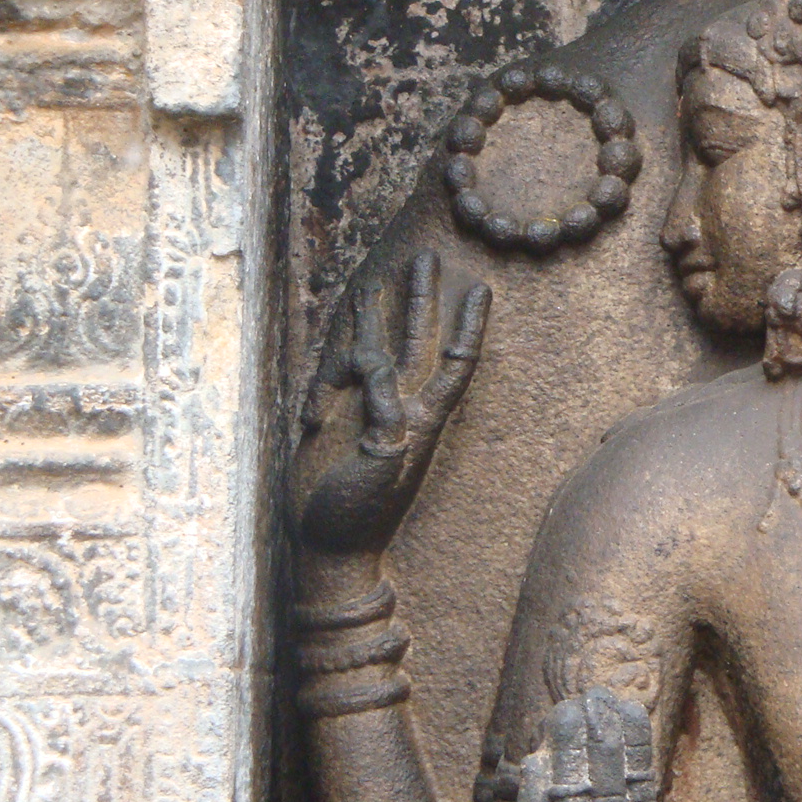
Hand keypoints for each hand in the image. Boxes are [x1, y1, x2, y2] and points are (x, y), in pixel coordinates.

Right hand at [290, 250, 490, 556]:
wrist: (324, 545)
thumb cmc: (358, 516)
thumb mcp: (382, 476)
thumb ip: (388, 432)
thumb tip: (384, 390)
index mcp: (423, 420)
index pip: (455, 364)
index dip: (469, 327)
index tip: (481, 289)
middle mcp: (400, 406)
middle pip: (416, 340)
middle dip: (421, 298)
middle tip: (426, 256)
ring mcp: (366, 408)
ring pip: (375, 348)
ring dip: (376, 314)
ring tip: (376, 278)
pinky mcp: (335, 416)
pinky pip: (336, 377)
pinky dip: (328, 375)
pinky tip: (320, 388)